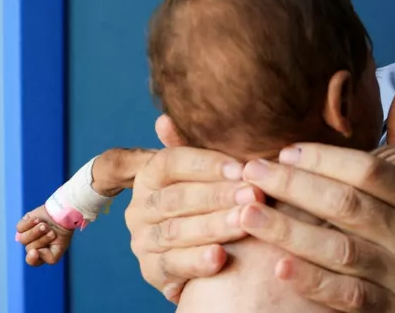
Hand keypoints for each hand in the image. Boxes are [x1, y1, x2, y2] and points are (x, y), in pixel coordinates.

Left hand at [15, 205, 73, 265]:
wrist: (62, 214)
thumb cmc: (62, 232)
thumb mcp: (61, 248)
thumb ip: (51, 258)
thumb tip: (35, 252)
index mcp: (40, 254)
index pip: (32, 261)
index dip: (32, 258)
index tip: (35, 251)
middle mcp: (32, 246)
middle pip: (29, 248)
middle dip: (42, 239)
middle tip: (52, 232)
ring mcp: (26, 236)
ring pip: (23, 239)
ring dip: (36, 231)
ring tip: (45, 225)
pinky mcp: (22, 225)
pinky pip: (19, 228)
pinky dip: (29, 223)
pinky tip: (37, 219)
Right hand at [123, 140, 264, 302]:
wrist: (212, 250)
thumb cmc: (214, 200)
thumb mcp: (209, 172)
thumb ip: (194, 146)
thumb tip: (164, 121)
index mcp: (149, 175)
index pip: (171, 163)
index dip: (206, 164)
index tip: (241, 167)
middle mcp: (140, 208)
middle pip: (177, 198)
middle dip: (218, 196)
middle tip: (254, 195)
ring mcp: (143, 241)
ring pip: (176, 231)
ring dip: (214, 226)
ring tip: (245, 222)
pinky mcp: (152, 272)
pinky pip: (172, 266)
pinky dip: (196, 262)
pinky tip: (220, 257)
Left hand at [238, 80, 394, 311]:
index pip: (370, 171)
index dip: (325, 159)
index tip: (284, 151)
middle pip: (348, 206)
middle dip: (294, 188)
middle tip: (251, 173)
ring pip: (340, 250)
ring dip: (288, 231)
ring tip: (247, 214)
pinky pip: (344, 295)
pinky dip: (310, 279)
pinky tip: (276, 265)